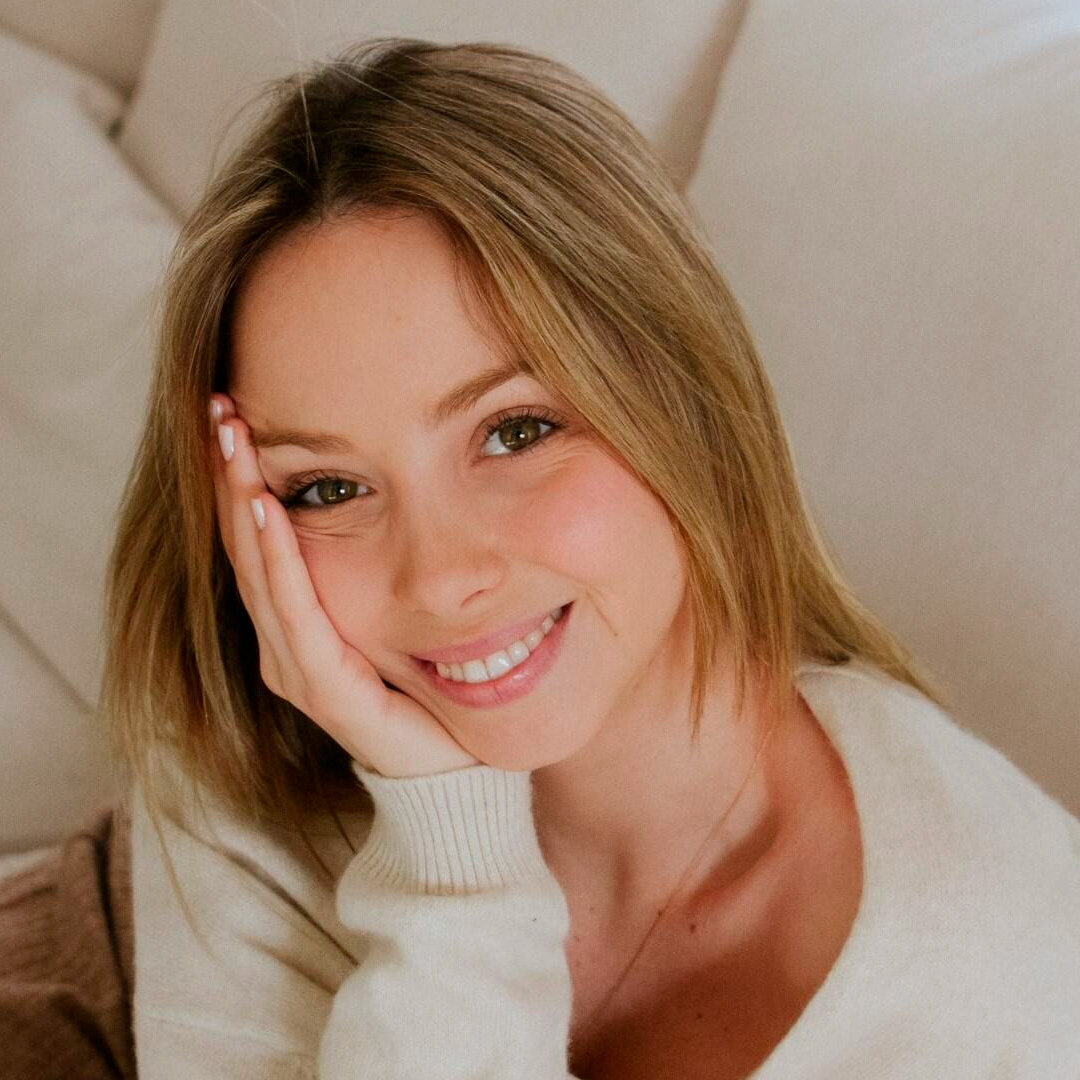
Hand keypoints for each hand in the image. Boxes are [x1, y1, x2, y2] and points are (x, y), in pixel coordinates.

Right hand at [208, 393, 479, 778]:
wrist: (452, 763)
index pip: (257, 538)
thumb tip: (388, 474)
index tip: (230, 412)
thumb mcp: (399, 608)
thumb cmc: (426, 684)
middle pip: (247, 546)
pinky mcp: (324, 689)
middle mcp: (286, 641)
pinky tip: (268, 511)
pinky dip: (278, 562)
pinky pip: (298, 615)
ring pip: (260, 572)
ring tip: (233, 442)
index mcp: (299, 620)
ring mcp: (297, 666)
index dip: (237, 476)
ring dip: (242, 503)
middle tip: (219, 407)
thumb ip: (377, 556)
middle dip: (231, 475)